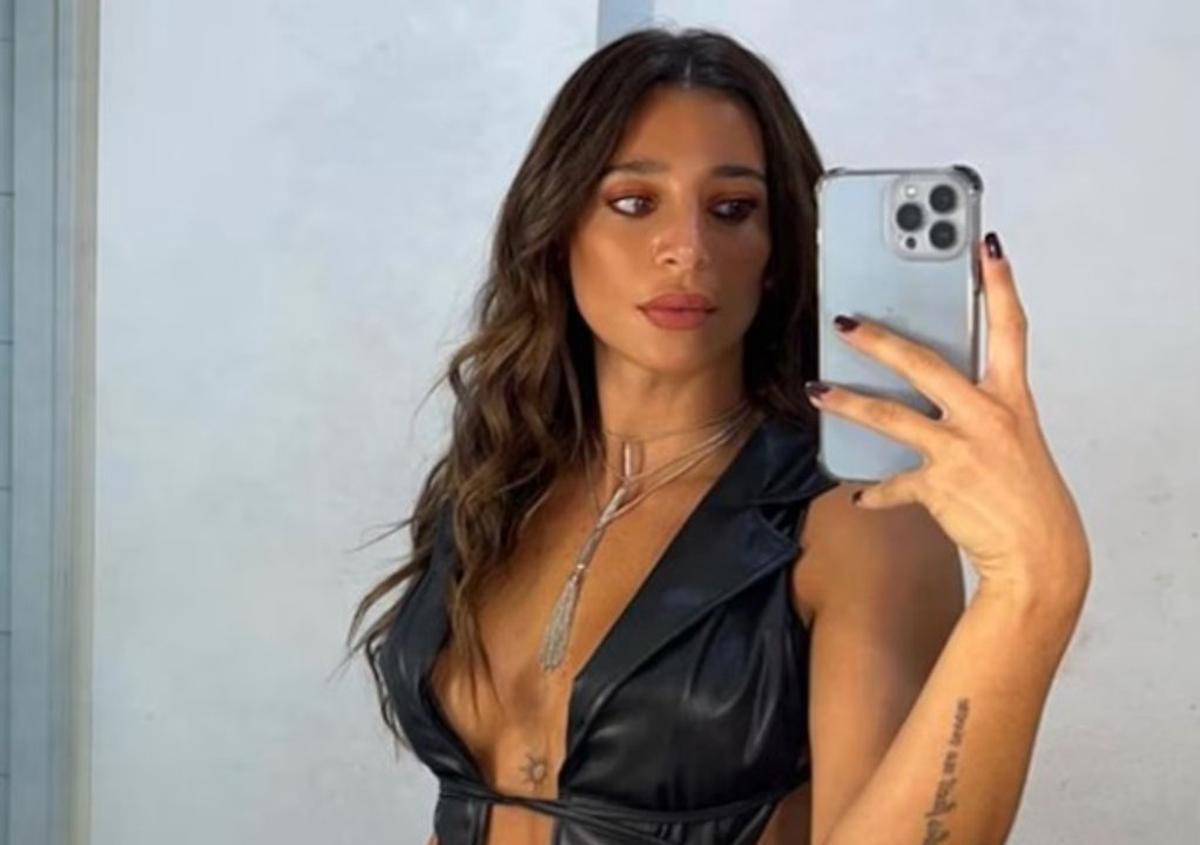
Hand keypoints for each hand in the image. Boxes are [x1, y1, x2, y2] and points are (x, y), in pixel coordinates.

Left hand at [805, 233, 1089, 599]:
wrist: (1040, 556)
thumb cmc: (1028, 497)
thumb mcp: (1015, 441)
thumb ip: (978, 411)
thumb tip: (936, 393)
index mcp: (1012, 401)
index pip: (1010, 330)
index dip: (1000, 286)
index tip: (987, 246)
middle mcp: (986, 418)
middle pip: (925, 365)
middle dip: (881, 341)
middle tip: (846, 322)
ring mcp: (960, 451)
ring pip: (892, 418)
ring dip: (848, 403)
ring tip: (816, 390)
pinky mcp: (938, 487)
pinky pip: (893, 484)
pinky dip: (875, 490)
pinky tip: (859, 494)